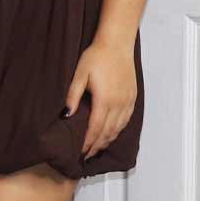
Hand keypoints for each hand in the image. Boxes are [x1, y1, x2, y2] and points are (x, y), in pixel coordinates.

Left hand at [64, 39, 137, 160]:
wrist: (117, 44)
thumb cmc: (97, 57)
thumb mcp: (80, 74)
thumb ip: (73, 95)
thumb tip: (67, 115)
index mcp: (104, 100)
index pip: (95, 129)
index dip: (87, 143)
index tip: (80, 152)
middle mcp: (118, 104)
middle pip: (107, 132)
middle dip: (96, 146)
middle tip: (87, 155)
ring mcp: (127, 102)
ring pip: (118, 129)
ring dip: (107, 141)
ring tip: (97, 149)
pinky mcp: (132, 98)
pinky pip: (126, 120)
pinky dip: (118, 131)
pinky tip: (111, 134)